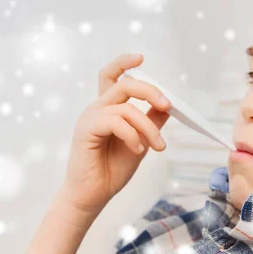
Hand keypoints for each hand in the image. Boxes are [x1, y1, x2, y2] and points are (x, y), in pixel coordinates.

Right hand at [60, 53, 170, 213]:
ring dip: (147, 126)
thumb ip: (151, 122)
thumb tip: (167, 105)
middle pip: (124, 84)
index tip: (141, 58)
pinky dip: (132, 135)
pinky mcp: (85, 130)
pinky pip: (115, 122)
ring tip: (158, 146)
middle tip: (167, 105)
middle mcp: (97, 109)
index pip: (112, 76)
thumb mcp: (141, 142)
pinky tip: (137, 149)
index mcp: (108, 109)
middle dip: (149, 91)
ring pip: (125, 107)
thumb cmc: (112, 169)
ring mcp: (89, 118)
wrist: (93, 195)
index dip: (124, 63)